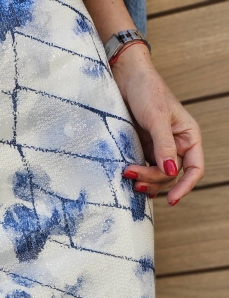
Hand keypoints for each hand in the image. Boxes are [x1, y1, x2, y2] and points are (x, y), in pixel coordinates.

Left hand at [112, 44, 203, 204]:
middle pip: (170, 175)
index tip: (172, 199)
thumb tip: (170, 172)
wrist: (125, 77)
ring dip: (143, 180)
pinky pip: (143, 169)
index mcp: (188, 136)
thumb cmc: (146, 90)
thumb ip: (164, 146)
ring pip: (156, 176)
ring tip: (126, 175)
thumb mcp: (156, 117)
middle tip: (130, 173)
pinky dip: (137, 176)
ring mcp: (158, 149)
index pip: (194, 168)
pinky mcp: (142, 149)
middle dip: (152, 178)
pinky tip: (128, 177)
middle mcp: (176, 145)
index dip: (185, 186)